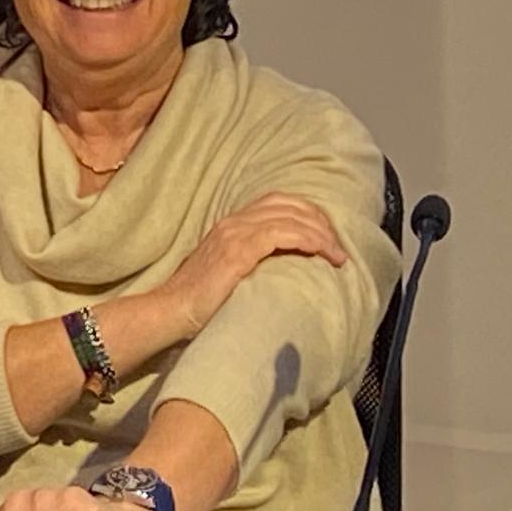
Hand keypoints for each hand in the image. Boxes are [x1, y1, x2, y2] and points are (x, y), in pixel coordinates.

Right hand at [158, 192, 347, 337]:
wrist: (173, 309)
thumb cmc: (202, 299)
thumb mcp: (229, 269)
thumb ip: (251, 258)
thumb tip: (287, 266)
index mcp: (232, 223)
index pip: (277, 201)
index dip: (307, 212)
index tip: (327, 235)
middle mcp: (233, 222)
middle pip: (287, 204)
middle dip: (319, 221)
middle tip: (338, 247)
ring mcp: (234, 234)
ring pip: (288, 217)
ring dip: (320, 232)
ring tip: (337, 254)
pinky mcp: (237, 251)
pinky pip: (280, 234)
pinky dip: (306, 238)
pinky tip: (320, 251)